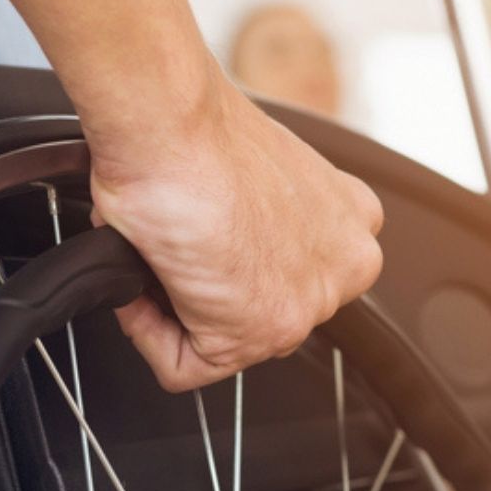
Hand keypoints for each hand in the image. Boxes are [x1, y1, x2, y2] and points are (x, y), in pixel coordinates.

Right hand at [88, 81, 382, 391]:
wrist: (171, 124)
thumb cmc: (194, 132)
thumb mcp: (253, 176)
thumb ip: (256, 220)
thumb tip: (214, 246)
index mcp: (349, 221)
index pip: (290, 274)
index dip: (228, 264)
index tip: (199, 244)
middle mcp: (345, 265)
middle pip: (259, 310)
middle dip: (205, 292)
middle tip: (171, 252)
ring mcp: (306, 304)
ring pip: (222, 341)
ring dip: (173, 310)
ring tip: (155, 260)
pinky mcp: (256, 332)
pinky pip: (183, 366)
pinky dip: (147, 333)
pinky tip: (141, 288)